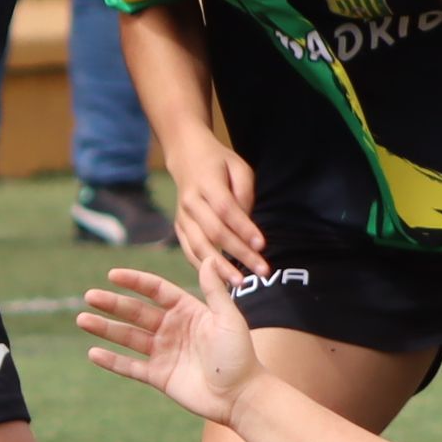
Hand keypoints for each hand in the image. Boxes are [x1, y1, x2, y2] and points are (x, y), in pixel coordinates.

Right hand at [78, 260, 262, 425]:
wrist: (240, 396)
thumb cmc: (239, 356)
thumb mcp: (228, 319)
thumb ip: (214, 291)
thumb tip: (207, 259)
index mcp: (188, 311)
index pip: (156, 291)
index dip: (135, 282)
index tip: (113, 274)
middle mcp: (172, 329)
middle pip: (136, 312)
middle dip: (112, 304)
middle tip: (90, 296)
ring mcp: (164, 353)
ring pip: (128, 337)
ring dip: (105, 328)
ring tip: (83, 320)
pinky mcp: (159, 376)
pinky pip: (130, 367)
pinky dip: (112, 361)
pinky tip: (93, 353)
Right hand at [163, 136, 266, 278]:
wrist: (187, 158)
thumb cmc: (219, 163)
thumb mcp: (239, 167)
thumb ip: (245, 193)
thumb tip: (248, 225)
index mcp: (207, 182)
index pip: (226, 209)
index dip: (244, 228)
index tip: (262, 245)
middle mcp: (191, 201)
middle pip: (215, 232)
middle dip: (239, 253)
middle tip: (262, 271)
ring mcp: (182, 216)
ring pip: (199, 246)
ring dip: (220, 267)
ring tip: (240, 283)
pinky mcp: (179, 228)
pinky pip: (189, 251)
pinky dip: (204, 267)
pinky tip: (220, 280)